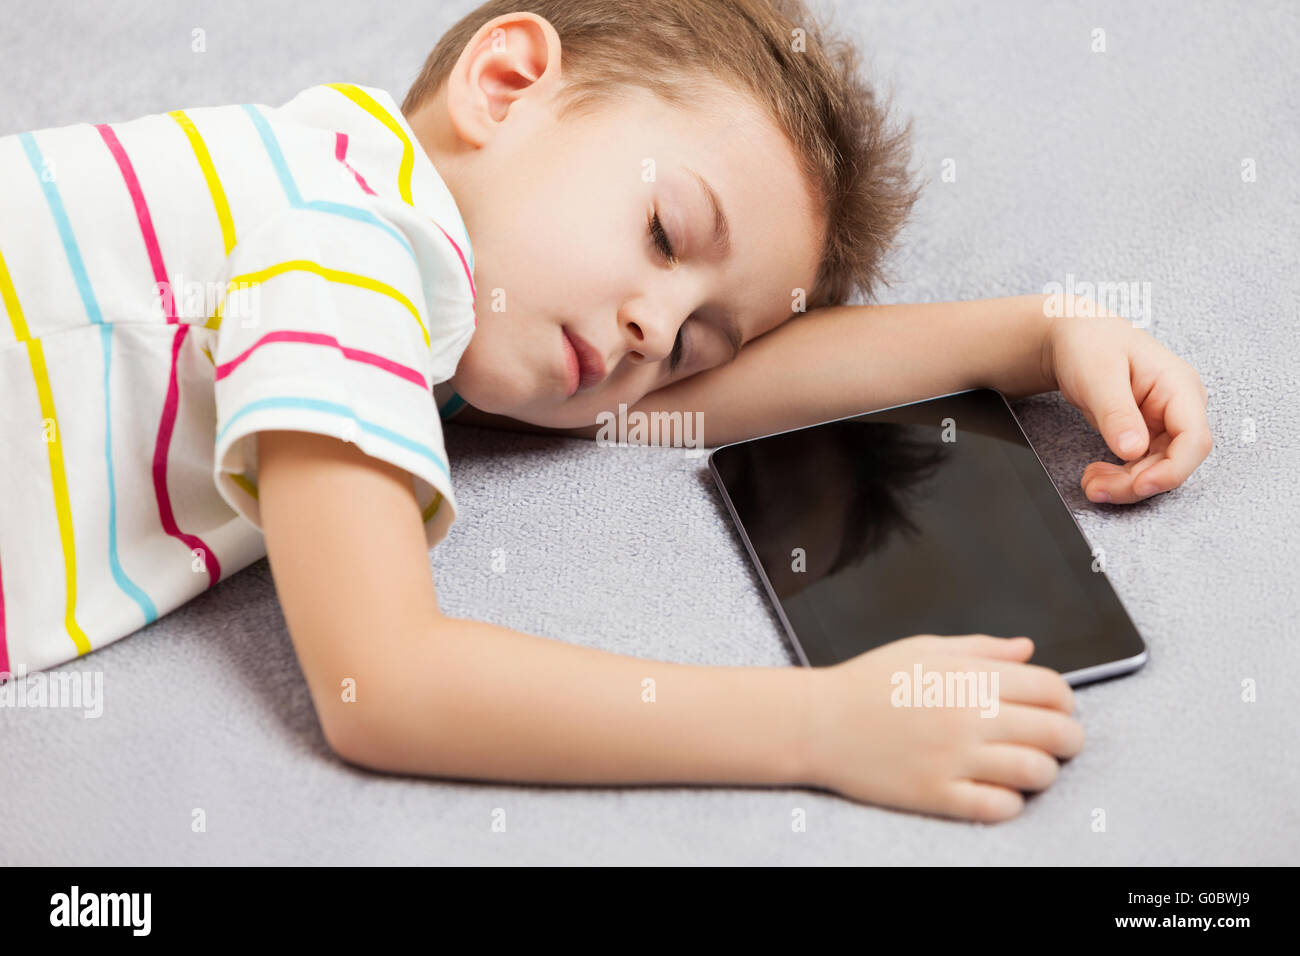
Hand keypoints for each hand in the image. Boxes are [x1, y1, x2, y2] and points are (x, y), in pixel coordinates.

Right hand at [805, 634, 1082, 821]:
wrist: (818, 721)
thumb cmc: (868, 682)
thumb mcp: (925, 649)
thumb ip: (982, 649)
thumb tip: (1027, 650)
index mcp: (968, 677)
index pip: (1051, 688)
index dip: (1064, 700)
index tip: (1056, 707)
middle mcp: (968, 717)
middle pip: (1056, 732)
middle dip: (1067, 738)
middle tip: (1056, 741)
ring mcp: (954, 758)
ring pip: (1036, 772)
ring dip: (1043, 771)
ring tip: (1028, 767)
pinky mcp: (937, 794)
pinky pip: (999, 807)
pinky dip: (1010, 802)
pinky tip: (998, 790)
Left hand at [1044, 299, 1211, 503]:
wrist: (1072, 335)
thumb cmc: (1089, 342)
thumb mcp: (1098, 374)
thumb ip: (1116, 412)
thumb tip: (1132, 449)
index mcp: (1178, 386)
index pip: (1194, 439)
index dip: (1172, 469)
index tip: (1140, 485)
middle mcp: (1178, 407)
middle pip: (1175, 461)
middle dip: (1137, 482)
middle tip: (1096, 487)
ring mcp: (1163, 421)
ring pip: (1157, 468)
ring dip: (1126, 484)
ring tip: (1090, 482)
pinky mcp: (1146, 432)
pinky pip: (1141, 465)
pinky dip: (1120, 476)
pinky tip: (1097, 475)